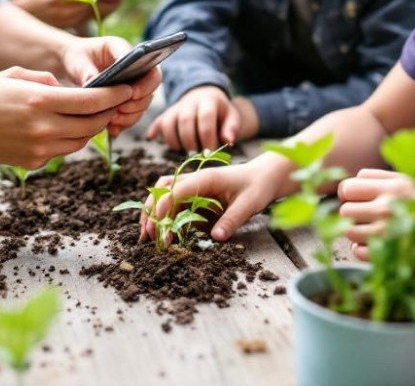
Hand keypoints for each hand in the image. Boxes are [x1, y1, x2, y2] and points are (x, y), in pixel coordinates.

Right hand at [0, 67, 131, 168]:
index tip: (127, 89)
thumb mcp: (16, 74)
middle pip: (92, 124)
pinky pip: (63, 151)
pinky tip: (66, 127)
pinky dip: (70, 139)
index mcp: (40, 100)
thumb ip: (47, 80)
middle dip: (109, 113)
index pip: (91, 100)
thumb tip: (70, 91)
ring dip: (92, 128)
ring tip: (94, 114)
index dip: (114, 96)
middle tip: (118, 103)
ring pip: (81, 141)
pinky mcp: (34, 162)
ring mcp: (39, 148)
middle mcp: (43, 127)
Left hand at [59, 34, 161, 135]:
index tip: (132, 94)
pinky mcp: (126, 99)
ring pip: (142, 104)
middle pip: (150, 88)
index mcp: (124, 49)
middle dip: (137, 103)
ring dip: (130, 116)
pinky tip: (111, 128)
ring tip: (112, 121)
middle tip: (119, 111)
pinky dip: (123, 123)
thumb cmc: (75, 56)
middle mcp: (135, 66)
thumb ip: (86, 71)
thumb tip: (92, 84)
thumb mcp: (77, 61)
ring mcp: (132, 84)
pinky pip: (132, 114)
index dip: (145, 81)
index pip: (148, 64)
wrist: (72, 63)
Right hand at [138, 156, 284, 243]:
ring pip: (165, 196)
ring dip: (155, 213)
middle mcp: (195, 180)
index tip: (157, 228)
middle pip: (163, 191)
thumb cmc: (258, 185)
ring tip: (148, 235)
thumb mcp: (249, 204)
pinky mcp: (197, 196)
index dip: (163, 208)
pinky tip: (164, 232)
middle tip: (147, 234)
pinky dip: (166, 217)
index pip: (176, 190)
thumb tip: (215, 238)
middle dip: (151, 211)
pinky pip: (176, 204)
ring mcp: (194, 187)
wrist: (267, 176)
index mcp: (205, 178)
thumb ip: (232, 220)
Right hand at [146, 86, 259, 151]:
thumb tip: (229, 141)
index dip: (207, 135)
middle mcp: (190, 102)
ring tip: (182, 150)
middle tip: (196, 153)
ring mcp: (176, 108)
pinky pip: (157, 121)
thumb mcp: (232, 117)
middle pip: (185, 120)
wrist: (205, 97)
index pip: (205, 117)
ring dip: (173, 140)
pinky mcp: (166, 114)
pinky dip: (153, 130)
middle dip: (190, 140)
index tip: (210, 151)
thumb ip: (232, 128)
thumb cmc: (220, 113)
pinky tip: (151, 138)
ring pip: (168, 122)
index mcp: (208, 101)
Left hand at [337, 170, 414, 261]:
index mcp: (392, 187)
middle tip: (365, 217)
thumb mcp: (413, 182)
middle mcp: (386, 208)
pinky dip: (363, 249)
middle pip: (344, 210)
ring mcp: (386, 232)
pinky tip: (377, 245)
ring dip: (356, 231)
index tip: (358, 199)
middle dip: (352, 213)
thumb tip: (352, 180)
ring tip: (371, 230)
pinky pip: (358, 251)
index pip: (348, 187)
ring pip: (348, 231)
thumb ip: (382, 178)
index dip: (350, 194)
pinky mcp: (389, 254)